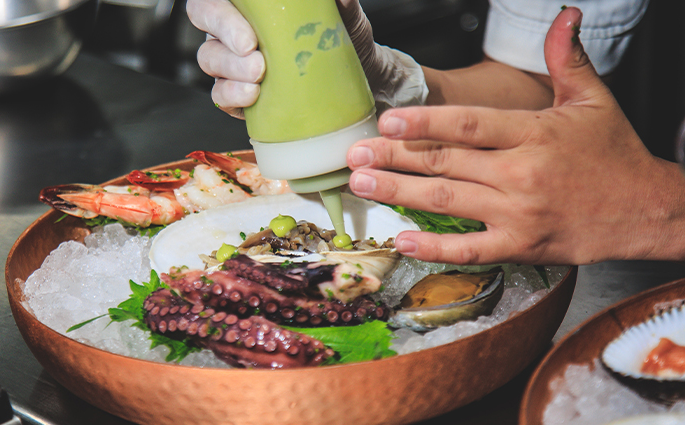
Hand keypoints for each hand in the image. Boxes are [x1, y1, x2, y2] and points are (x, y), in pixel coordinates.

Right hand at [187, 0, 426, 118]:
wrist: (357, 80)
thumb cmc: (341, 41)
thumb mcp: (345, 18)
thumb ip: (341, 4)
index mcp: (249, 8)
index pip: (212, 2)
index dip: (218, 13)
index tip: (249, 34)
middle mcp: (234, 32)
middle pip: (208, 29)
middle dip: (227, 42)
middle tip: (256, 60)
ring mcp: (231, 65)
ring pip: (211, 62)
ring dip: (232, 71)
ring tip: (258, 78)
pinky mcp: (237, 97)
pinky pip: (219, 96)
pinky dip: (232, 96)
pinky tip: (252, 96)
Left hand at [347, 7, 684, 264]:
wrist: (646, 210)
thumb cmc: (615, 154)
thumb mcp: (593, 100)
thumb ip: (567, 59)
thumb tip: (564, 15)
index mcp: (535, 133)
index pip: (469, 124)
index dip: (425, 123)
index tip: (387, 121)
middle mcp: (522, 173)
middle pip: (446, 163)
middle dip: (395, 157)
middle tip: (355, 154)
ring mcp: (519, 213)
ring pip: (449, 202)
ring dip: (400, 192)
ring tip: (363, 184)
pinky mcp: (521, 245)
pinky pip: (471, 249)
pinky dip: (434, 249)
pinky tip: (401, 239)